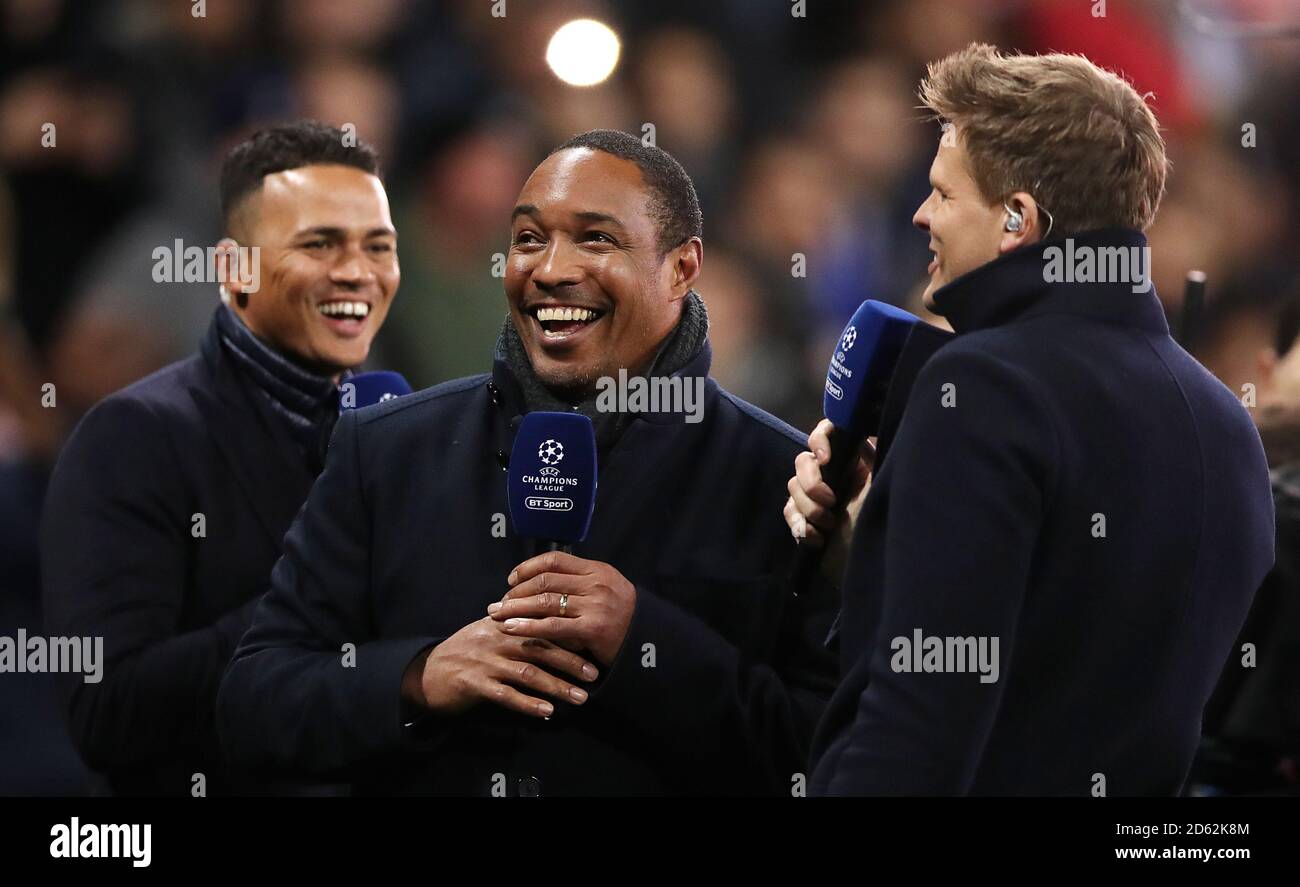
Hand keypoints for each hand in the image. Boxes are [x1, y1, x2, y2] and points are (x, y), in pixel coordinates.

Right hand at [402, 617, 599, 718]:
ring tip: (579, 697)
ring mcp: (486, 662)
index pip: (542, 625)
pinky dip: (528, 704)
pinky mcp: (475, 684)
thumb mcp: (490, 630)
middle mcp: (497, 639)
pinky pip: (507, 695)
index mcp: (504, 623)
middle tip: (594, 674)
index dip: (569, 636)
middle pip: (541, 649)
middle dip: (570, 662)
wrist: (428, 671)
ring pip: (528, 673)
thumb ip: (519, 624)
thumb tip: (556, 621)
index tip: (593, 645)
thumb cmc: (466, 651)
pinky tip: (547, 712)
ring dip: (557, 686)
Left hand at [487, 552, 635, 666]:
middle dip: (516, 591)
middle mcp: (596, 583)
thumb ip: (580, 582)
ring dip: (515, 608)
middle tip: (499, 602)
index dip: (528, 567)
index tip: (511, 579)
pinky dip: (527, 627)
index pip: (555, 560)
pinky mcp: (592, 628)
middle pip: (545, 580)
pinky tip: (511, 629)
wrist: (647, 642)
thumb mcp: (607, 590)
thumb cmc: (622, 618)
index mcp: (598, 569)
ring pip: (545, 601)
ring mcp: (595, 605)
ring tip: (497, 615)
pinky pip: (552, 626)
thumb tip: (540, 581)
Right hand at [783, 419, 873, 579]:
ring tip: (828, 526)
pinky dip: (799, 525)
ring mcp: (817, 497)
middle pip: (804, 461)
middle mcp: (834, 474)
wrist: (870, 569)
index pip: (829, 433)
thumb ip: (873, 458)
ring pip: (793, 486)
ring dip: (808, 508)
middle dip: (812, 483)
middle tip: (830, 502)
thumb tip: (862, 434)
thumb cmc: (882, 527)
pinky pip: (789, 511)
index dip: (820, 439)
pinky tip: (815, 539)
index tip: (825, 459)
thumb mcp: (882, 488)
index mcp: (855, 461)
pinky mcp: (805, 518)